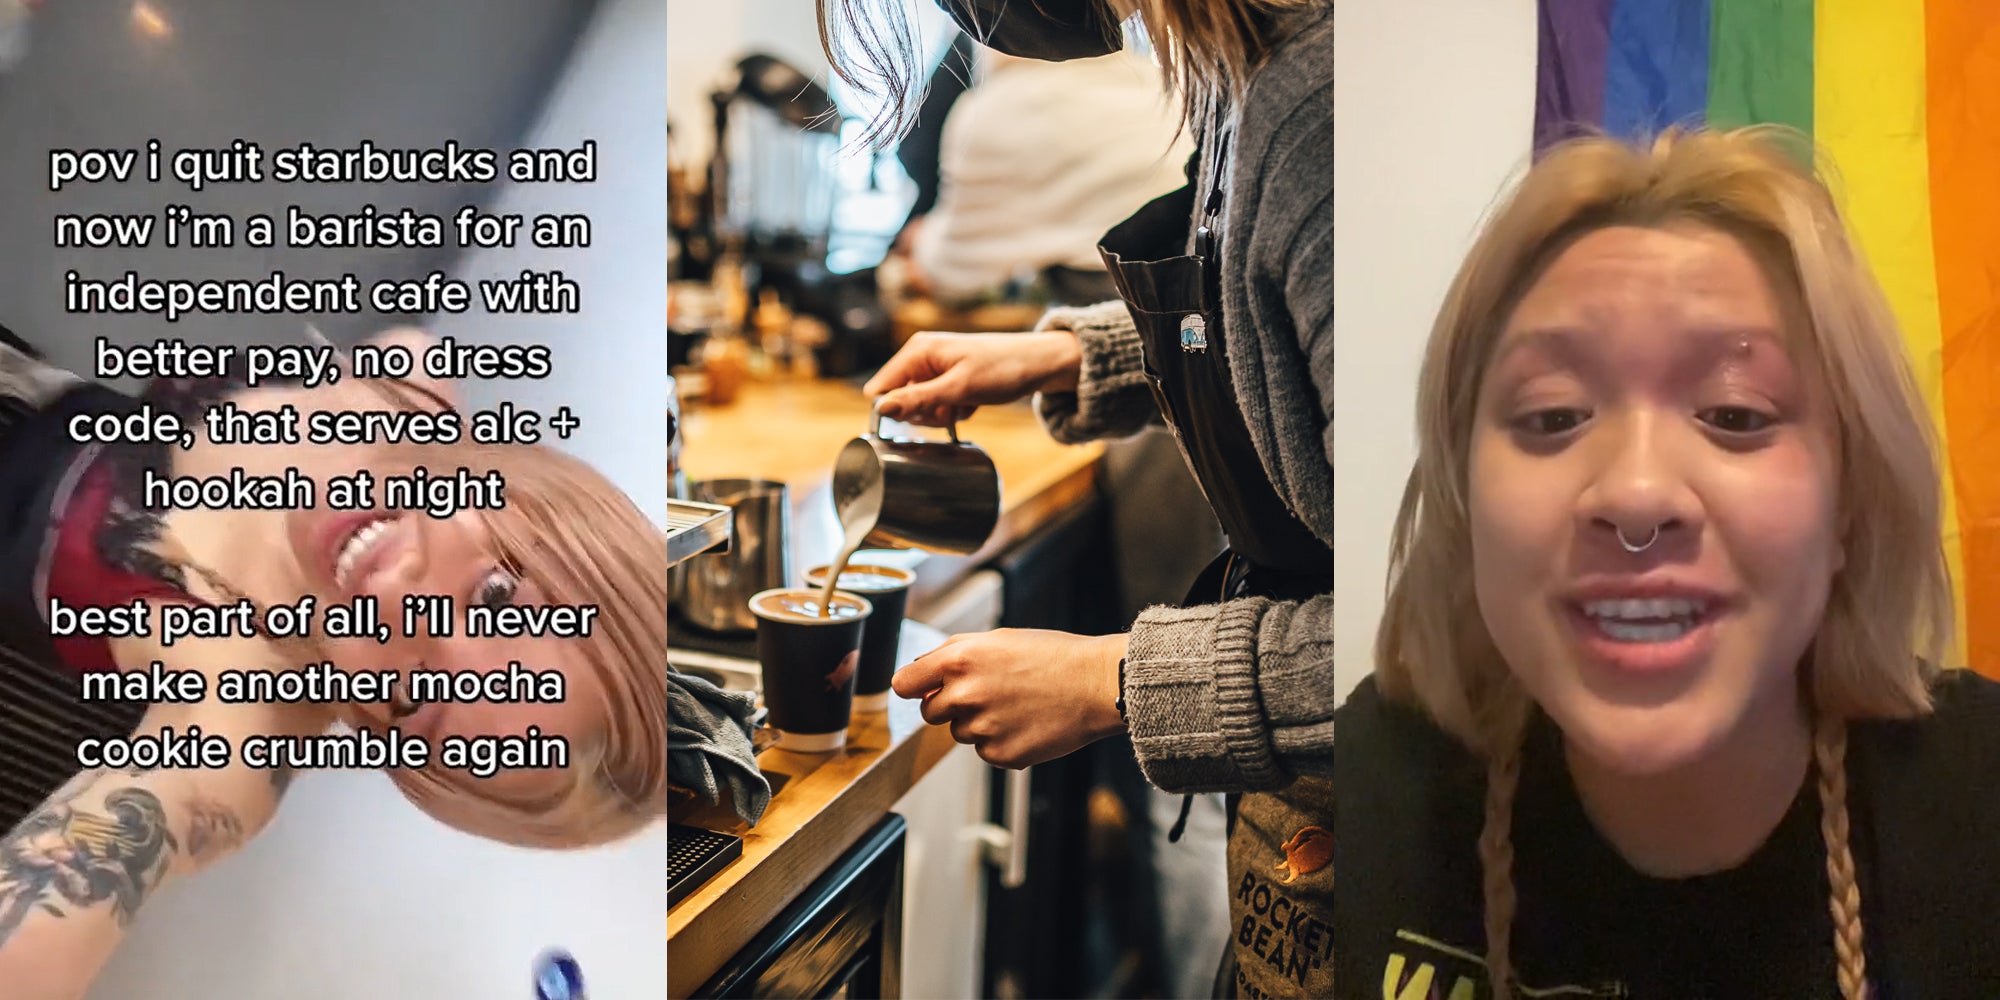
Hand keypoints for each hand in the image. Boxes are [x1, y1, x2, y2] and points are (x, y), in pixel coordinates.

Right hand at [862, 331, 1081, 426]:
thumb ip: (918, 399)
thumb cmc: (1002, 368)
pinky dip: (955, 410)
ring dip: (942, 414)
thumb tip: (882, 408)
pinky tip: (972, 402)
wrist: (1039, 364)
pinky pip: (939, 406)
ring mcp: (936, 369)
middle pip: (901, 400)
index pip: (881, 387)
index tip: (921, 417)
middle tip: (951, 408)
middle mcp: (922, 357)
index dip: (894, 409)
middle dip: (925, 413)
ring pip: (921, 407)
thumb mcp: (958, 389)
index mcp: (917, 350)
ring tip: (965, 403)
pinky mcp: (950, 380)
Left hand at [892, 629, 1127, 768]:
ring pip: (960, 733)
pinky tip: (1025, 723)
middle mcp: (965, 695)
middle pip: (930, 713)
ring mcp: (982, 728)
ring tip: (1015, 705)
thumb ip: (952, 654)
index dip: (914, 686)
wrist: (1095, 684)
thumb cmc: (1051, 656)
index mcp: (959, 660)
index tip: (922, 689)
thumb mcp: (998, 639)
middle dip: (950, 706)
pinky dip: (1000, 742)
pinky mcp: (1000, 755)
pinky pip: (985, 752)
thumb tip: (919, 672)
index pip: (904, 683)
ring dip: (978, 724)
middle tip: (986, 694)